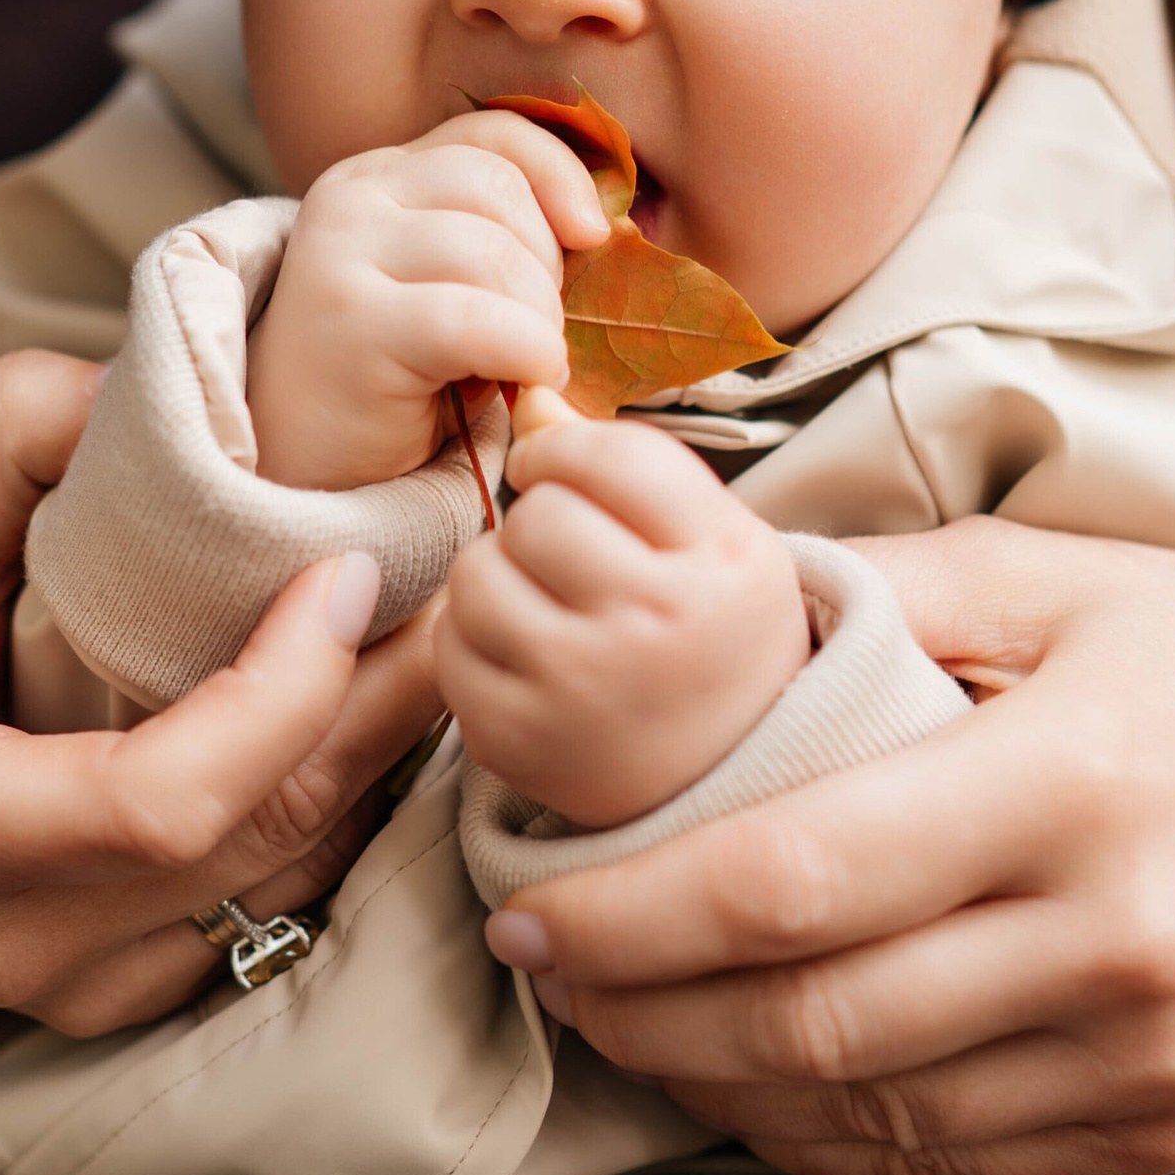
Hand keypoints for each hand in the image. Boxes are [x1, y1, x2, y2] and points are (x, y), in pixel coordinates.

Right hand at [0, 351, 443, 1032]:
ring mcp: (92, 987)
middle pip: (261, 832)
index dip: (277, 695)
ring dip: (387, 746)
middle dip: (381, 698)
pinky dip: (344, 794)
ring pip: (297, 871)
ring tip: (441, 618)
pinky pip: (286, 895)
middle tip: (458, 566)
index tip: (344, 574)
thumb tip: (143, 381)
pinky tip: (376, 703)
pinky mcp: (146, 995)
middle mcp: (23, 940)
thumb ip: (9, 445)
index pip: (158, 800)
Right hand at [247, 113, 608, 490]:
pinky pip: (476, 321)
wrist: (308, 468)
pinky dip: (527, 351)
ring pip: (492, 253)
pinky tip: (529, 380)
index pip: (491, 133)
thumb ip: (504, 238)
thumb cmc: (400, 381)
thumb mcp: (453, 287)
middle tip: (538, 330)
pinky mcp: (350, 322)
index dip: (560, 175)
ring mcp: (341, 254)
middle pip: (499, 188)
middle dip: (547, 265)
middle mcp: (352, 199)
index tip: (594, 236)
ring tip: (524, 363)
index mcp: (380, 176)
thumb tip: (606, 224)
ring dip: (538, 318)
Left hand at [441, 396, 810, 826]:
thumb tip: (526, 399)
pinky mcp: (516, 742)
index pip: (610, 457)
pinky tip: (522, 652)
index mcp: (722, 566)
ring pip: (478, 574)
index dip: (568, 450)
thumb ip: (625, 462)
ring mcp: (580, 694)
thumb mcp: (711, 535)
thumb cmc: (713, 630)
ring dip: (498, 574)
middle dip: (541, 518)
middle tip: (568, 552)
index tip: (568, 474)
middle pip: (539, 516)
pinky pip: (450, 646)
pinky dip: (474, 637)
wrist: (724, 774)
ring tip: (543, 599)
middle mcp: (655, 630)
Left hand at [482, 521, 1174, 1174]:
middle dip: (638, 1014)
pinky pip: (947, 1163)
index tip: (523, 913)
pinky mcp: (1167, 1130)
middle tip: (544, 975)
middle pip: (808, 1026)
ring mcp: (1152, 1060)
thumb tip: (666, 584)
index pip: (789, 885)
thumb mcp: (1049, 576)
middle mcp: (1118, 943)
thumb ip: (863, 593)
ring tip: (621, 1021)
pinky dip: (820, 1135)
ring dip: (709, 1086)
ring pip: (865, 1120)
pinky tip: (745, 1076)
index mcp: (1067, 786)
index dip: (628, 918)